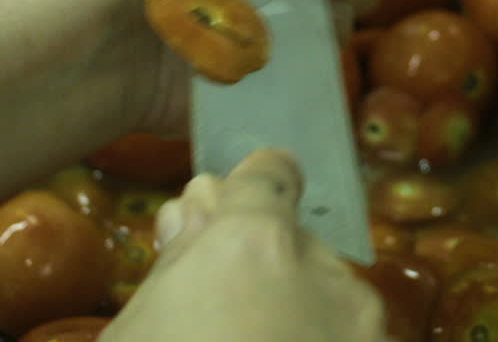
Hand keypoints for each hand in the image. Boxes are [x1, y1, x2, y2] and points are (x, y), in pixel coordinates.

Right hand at [99, 150, 386, 341]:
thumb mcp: (136, 325)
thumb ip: (175, 259)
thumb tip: (190, 215)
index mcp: (255, 242)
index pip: (271, 172)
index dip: (246, 188)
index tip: (223, 210)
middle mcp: (322, 271)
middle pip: (295, 236)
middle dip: (263, 257)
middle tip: (218, 297)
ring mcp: (361, 322)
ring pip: (328, 288)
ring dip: (295, 301)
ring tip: (247, 332)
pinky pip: (346, 329)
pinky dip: (321, 334)